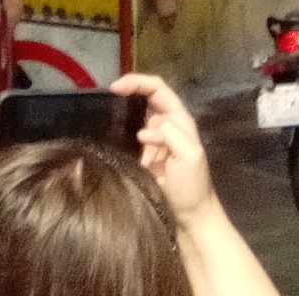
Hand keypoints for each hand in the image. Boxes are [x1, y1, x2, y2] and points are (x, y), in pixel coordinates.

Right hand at [111, 73, 216, 228]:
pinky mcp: (143, 154)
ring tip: (106, 116)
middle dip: (128, 92)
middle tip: (107, 96)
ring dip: (122, 112)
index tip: (115, 87)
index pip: (158, 89)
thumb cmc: (192, 186)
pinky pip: (129, 134)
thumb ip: (172, 134)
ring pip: (136, 115)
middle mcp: (167, 126)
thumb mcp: (189, 156)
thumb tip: (146, 129)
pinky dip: (118, 130)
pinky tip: (108, 134)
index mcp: (180, 121)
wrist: (189, 216)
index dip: (138, 82)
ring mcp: (155, 140)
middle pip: (146, 97)